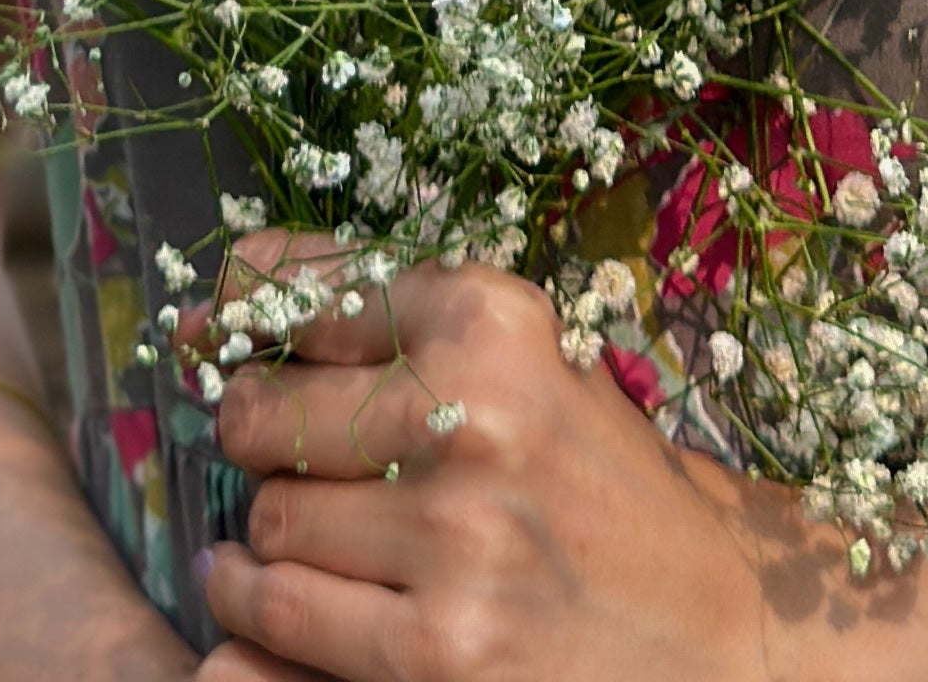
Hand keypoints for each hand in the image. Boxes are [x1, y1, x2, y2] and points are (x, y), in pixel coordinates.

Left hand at [195, 253, 833, 681]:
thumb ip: (392, 315)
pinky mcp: (438, 651)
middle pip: (267, 413)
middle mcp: (473, 414)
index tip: (212, 330)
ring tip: (296, 526)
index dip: (245, 316)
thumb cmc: (599, 484)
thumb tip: (230, 283)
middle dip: (252, 432)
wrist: (715, 626)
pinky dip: (251, 603)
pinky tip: (258, 591)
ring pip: (269, 519)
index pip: (311, 294)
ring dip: (265, 528)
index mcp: (494, 320)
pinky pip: (282, 614)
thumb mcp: (525, 364)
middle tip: (270, 446)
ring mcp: (455, 539)